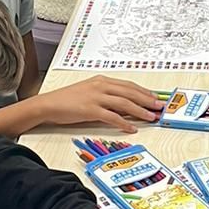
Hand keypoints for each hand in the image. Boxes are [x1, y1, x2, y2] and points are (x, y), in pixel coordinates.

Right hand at [40, 77, 164, 130]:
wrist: (49, 104)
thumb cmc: (67, 100)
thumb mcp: (90, 92)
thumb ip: (107, 96)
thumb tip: (125, 106)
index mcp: (101, 80)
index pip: (128, 85)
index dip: (144, 92)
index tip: (155, 97)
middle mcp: (101, 86)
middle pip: (130, 92)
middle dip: (147, 100)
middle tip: (159, 106)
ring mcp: (96, 97)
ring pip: (124, 103)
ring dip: (140, 111)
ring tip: (151, 117)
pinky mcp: (90, 110)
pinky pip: (112, 117)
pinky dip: (124, 123)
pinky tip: (132, 128)